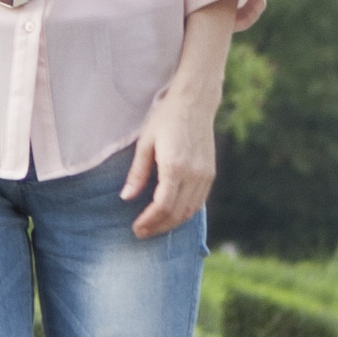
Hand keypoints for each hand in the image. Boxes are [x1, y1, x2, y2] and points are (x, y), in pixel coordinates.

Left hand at [123, 94, 217, 241]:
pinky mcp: (210, 174)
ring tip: (153, 228)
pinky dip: (184, 213)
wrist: (195, 103)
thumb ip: (137, 173)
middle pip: (177, 213)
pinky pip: (198, 202)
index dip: (149, 221)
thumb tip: (126, 197)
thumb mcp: (145, 143)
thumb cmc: (166, 119)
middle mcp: (194, 174)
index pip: (162, 205)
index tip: (136, 228)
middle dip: (158, 227)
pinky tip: (170, 215)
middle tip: (141, 233)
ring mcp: (205, 175)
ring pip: (190, 211)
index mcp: (175, 166)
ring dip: (171, 224)